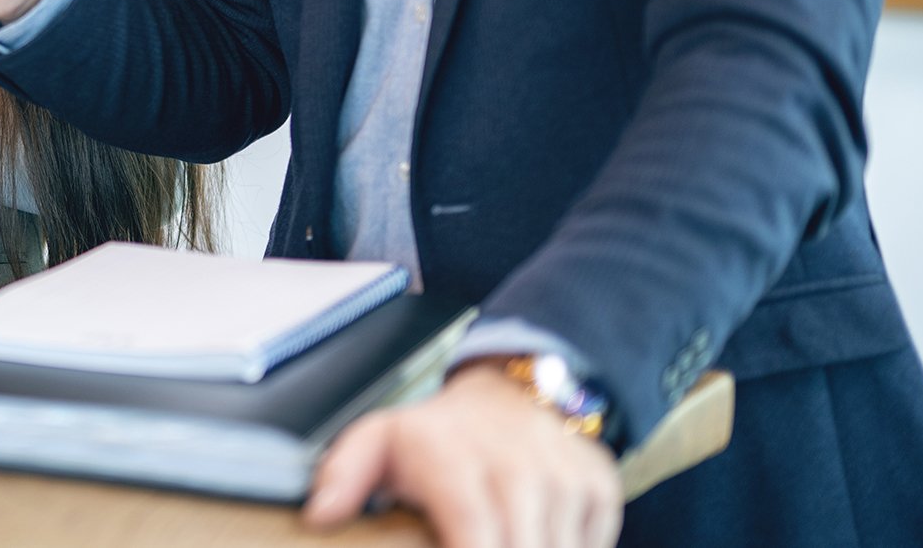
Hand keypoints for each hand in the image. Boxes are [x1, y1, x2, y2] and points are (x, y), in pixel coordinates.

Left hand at [304, 363, 620, 547]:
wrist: (512, 389)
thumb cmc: (439, 433)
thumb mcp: (380, 441)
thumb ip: (345, 474)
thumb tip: (321, 514)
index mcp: (453, 461)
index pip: (476, 539)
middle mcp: (516, 468)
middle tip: (471, 540)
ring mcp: (565, 479)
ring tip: (497, 533)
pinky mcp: (601, 489)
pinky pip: (592, 546)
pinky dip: (565, 546)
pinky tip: (533, 533)